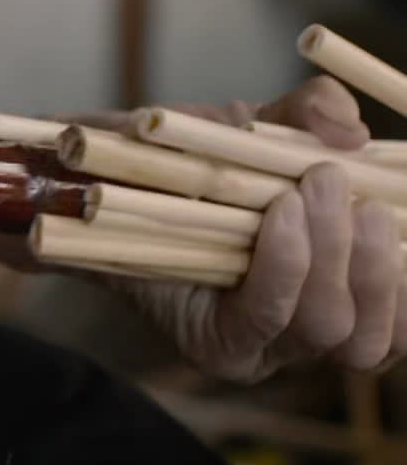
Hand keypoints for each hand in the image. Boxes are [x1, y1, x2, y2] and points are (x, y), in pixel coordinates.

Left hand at [106, 77, 405, 381]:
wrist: (89, 178)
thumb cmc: (178, 159)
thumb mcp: (251, 126)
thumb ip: (307, 116)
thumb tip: (351, 126)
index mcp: (339, 289)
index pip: (403, 318)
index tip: (395, 207)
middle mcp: (307, 333)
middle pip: (371, 335)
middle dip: (374, 259)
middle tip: (340, 184)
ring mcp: (262, 348)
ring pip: (328, 328)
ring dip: (330, 256)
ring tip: (307, 191)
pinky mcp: (215, 347)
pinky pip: (265, 318)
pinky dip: (283, 265)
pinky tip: (279, 216)